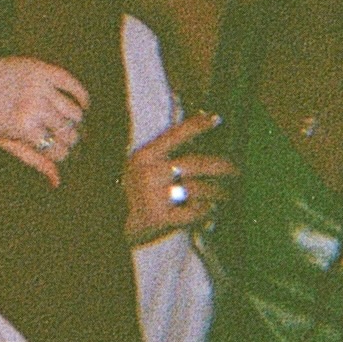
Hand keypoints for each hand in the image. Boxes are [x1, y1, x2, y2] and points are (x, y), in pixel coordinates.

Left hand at [0, 47, 88, 186]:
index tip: (53, 151)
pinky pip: (73, 84)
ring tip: (65, 122)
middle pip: (70, 134)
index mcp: (24, 128)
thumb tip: (58, 182)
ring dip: (74, 122)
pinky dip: (81, 96)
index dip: (58, 155)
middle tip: (59, 137)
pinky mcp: (42, 69)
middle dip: (67, 140)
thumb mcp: (4, 141)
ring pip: (75, 113)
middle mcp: (34, 107)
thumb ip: (33, 160)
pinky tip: (81, 104)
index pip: (59, 152)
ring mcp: (39, 86)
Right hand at [125, 112, 236, 241]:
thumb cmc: (124, 192)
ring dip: (219, 192)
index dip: (198, 126)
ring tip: (225, 194)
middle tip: (236, 170)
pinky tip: (211, 211)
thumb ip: (160, 153)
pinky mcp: (160, 218)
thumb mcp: (136, 166)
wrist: (105, 222)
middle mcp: (151, 172)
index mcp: (144, 156)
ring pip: (200, 189)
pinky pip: (194, 212)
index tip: (217, 119)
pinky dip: (206, 211)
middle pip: (197, 163)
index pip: (176, 135)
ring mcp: (156, 196)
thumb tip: (190, 135)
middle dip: (223, 166)